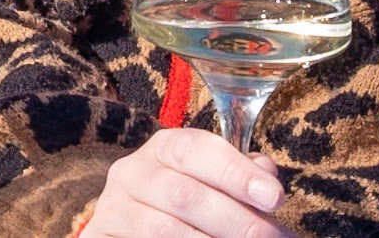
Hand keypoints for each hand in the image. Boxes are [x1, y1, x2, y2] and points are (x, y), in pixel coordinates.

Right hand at [83, 133, 291, 237]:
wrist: (135, 231)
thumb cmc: (184, 206)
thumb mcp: (208, 183)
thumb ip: (237, 177)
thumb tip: (265, 173)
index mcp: (162, 149)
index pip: (195, 149)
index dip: (235, 172)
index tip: (275, 197)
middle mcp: (133, 173)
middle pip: (185, 195)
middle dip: (239, 223)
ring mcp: (115, 209)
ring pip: (167, 230)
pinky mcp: (104, 235)